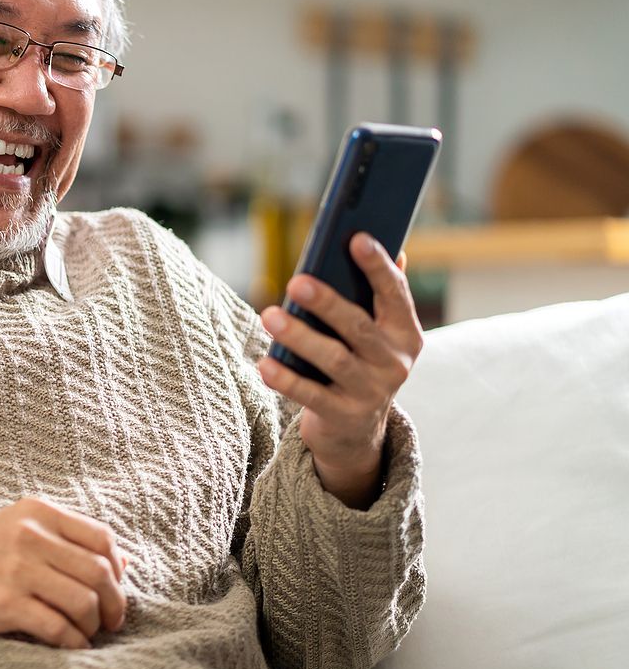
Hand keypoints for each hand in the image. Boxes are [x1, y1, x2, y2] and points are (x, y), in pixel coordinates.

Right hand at [0, 497, 128, 648]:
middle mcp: (29, 535)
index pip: (101, 537)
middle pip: (99, 572)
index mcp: (37, 512)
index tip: (114, 591)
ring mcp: (16, 569)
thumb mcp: (19, 529)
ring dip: (92, 625)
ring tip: (85, 633)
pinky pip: (58, 628)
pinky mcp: (4, 604)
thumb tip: (126, 563)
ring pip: (84, 601)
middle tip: (110, 622)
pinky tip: (70, 645)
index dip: (117, 569)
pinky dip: (73, 642)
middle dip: (114, 604)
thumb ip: (68, 541)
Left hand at [255, 234, 423, 508]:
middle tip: (295, 281)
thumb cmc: (358, 362)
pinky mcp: (344, 416)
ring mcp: (371, 392)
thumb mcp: (375, 333)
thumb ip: (377, 295)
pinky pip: (311, 395)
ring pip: (333, 359)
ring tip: (269, 315)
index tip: (356, 238)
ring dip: (299, 336)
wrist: (356, 431)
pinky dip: (286, 379)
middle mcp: (394, 363)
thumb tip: (384, 244)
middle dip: (327, 302)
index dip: (377, 267)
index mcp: (405, 333)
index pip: (395, 294)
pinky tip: (264, 364)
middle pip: (358, 326)